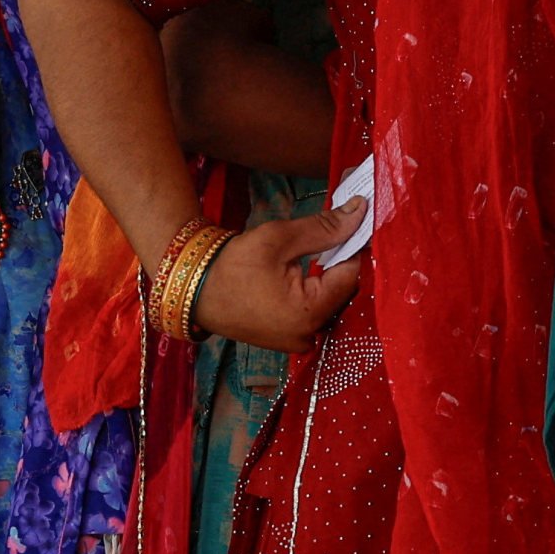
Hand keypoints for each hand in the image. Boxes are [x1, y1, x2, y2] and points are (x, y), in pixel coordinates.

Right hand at [187, 199, 370, 354]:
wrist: (194, 291)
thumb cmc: (232, 265)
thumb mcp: (278, 238)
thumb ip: (324, 227)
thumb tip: (360, 211)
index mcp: (308, 313)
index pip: (351, 275)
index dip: (353, 245)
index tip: (351, 223)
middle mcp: (309, 335)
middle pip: (343, 292)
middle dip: (341, 260)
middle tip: (335, 232)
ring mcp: (299, 342)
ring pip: (331, 302)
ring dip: (329, 276)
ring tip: (320, 250)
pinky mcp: (289, 342)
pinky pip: (315, 313)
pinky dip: (315, 291)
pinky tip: (305, 273)